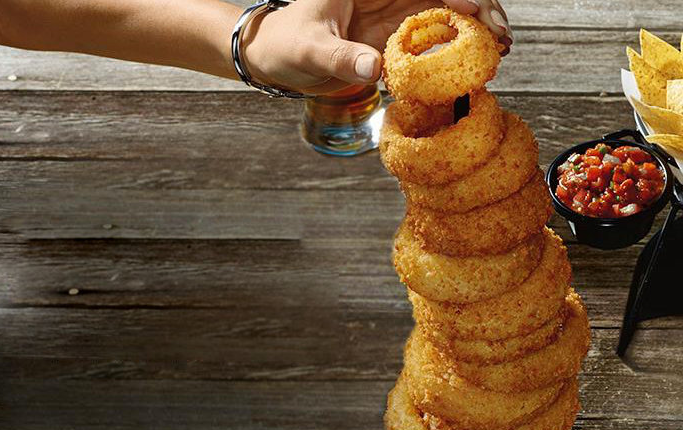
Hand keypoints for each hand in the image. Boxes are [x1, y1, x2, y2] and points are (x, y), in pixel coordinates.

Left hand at [243, 0, 511, 94]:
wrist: (275, 59)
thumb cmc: (286, 43)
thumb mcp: (309, 49)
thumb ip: (339, 56)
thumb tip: (372, 66)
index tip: (480, 13)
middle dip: (480, 12)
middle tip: (502, 41)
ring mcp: (395, 19)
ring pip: (447, 18)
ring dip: (474, 34)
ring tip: (498, 55)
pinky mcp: (394, 44)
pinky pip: (431, 46)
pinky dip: (453, 55)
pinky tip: (472, 68)